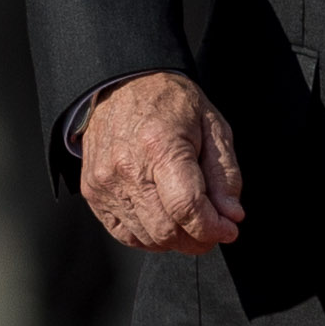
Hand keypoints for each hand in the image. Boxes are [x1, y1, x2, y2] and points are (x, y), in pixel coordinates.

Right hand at [80, 70, 243, 251]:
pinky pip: (125, 234)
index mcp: (161, 146)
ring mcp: (105, 183)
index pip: (187, 208)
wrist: (122, 84)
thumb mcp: (212, 126)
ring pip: (147, 238)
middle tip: (213, 228)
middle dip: (198, 240)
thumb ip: (225, 174)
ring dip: (176, 241)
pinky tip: (164, 221)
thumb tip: (230, 215)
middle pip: (166, 230)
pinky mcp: (93, 192)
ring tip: (189, 222)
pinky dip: (149, 237)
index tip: (228, 228)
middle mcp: (127, 168)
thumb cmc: (169, 102)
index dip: (212, 228)